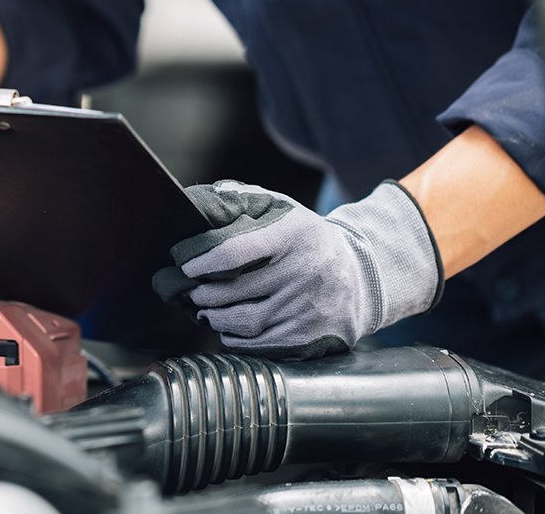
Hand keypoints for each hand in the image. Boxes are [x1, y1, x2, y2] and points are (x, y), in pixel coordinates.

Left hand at [153, 180, 443, 358]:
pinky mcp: (312, 337)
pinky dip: (235, 340)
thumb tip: (200, 199)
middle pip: (234, 291)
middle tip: (186, 292)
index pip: (234, 251)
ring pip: (244, 322)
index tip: (183, 266)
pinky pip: (260, 346)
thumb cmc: (305, 240)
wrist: (361, 277)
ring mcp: (310, 308)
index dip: (201, 261)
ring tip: (203, 309)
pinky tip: (226, 328)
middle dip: (201, 294)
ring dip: (213, 318)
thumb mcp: (283, 210)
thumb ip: (242, 199)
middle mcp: (305, 272)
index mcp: (294, 234)